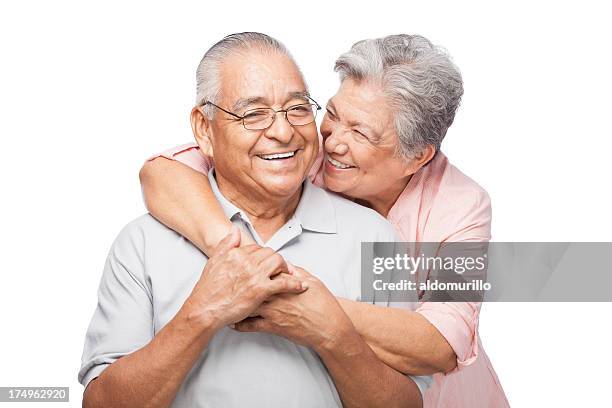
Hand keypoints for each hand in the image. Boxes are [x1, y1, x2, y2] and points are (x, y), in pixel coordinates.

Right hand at [181, 226, 307, 330]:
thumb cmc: (208, 291)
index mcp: (236, 254)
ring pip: (278, 262)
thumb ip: (226, 244)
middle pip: (270, 253)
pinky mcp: (261, 289)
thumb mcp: (214, 261)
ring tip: (289, 275)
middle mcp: (246, 261)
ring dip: (286, 268)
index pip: (256, 248)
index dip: (263, 255)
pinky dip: (294, 284)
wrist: (205, 309)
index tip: (266, 262)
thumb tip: (235, 230)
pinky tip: (300, 286)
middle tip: (280, 268)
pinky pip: (283, 282)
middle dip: (276, 260)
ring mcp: (254, 275)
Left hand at [235, 263, 354, 350]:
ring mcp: (272, 311)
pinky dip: (240, 324)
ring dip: (235, 304)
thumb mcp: (312, 281)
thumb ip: (296, 272)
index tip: (241, 266)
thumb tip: (286, 264)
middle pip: (250, 286)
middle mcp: (275, 295)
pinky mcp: (272, 326)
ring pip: (247, 305)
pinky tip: (233, 322)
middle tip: (226, 283)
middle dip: (238, 284)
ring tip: (225, 303)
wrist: (328, 327)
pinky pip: (251, 325)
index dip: (250, 268)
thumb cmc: (323, 305)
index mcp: (284, 282)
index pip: (263, 271)